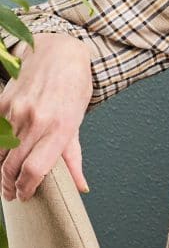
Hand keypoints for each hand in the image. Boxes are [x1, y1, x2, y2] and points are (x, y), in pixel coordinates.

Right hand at [0, 33, 92, 200]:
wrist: (58, 52)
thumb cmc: (74, 86)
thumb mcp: (79, 119)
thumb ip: (74, 156)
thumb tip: (81, 187)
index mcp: (60, 127)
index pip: (35, 170)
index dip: (26, 188)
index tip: (25, 195)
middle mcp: (37, 121)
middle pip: (12, 167)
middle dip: (9, 185)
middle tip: (11, 193)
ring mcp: (16, 111)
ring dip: (0, 171)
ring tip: (5, 179)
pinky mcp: (2, 103)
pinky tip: (1, 156)